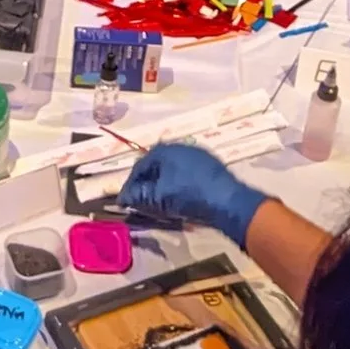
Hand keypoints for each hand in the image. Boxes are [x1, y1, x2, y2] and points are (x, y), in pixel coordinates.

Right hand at [118, 143, 265, 245]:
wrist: (226, 200)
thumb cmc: (188, 194)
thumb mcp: (159, 197)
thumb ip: (138, 196)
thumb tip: (122, 198)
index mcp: (164, 150)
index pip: (139, 167)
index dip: (130, 185)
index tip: (125, 200)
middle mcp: (179, 147)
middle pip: (156, 166)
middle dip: (146, 183)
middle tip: (140, 200)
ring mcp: (197, 155)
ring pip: (171, 170)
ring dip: (162, 184)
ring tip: (158, 201)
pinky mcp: (210, 166)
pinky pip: (186, 173)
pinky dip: (177, 184)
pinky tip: (178, 198)